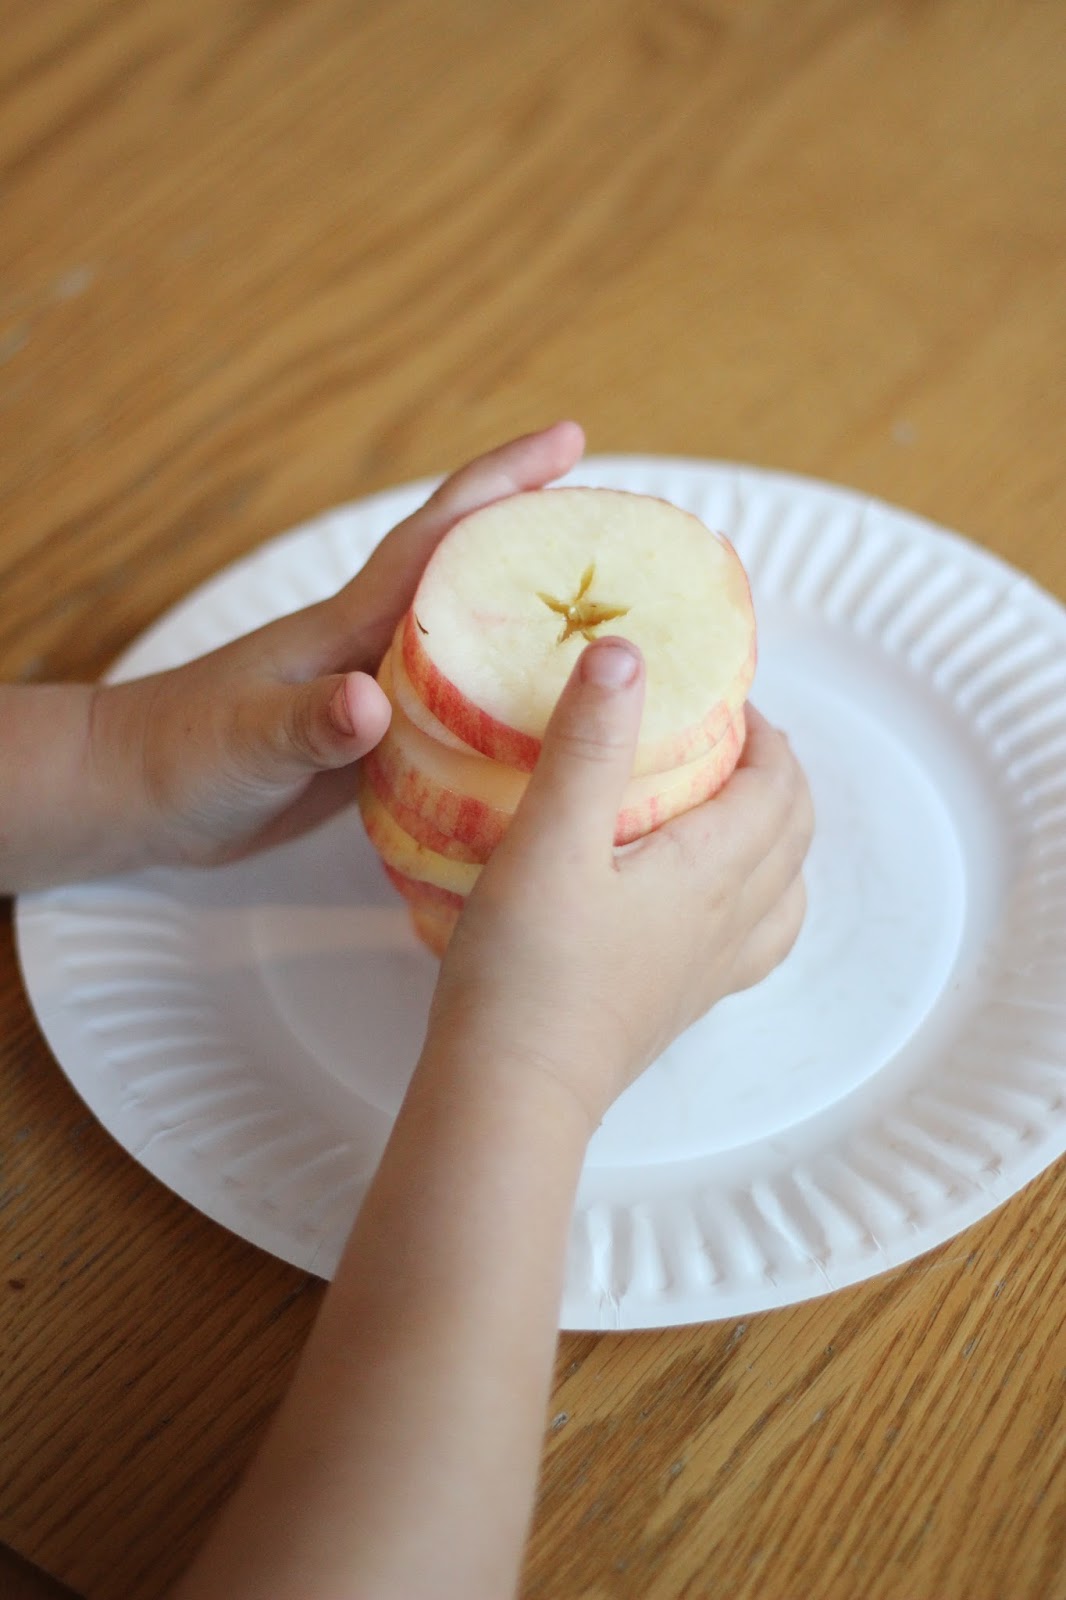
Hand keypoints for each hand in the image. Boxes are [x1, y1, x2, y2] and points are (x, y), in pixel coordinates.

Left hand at [91, 422, 585, 867]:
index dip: (500, 484)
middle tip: (628, 537)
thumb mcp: (242, 741)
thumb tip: (371, 701)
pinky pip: (456, 714)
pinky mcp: (374, 744)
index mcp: (348, 628)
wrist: (135, 794)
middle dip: (542, 545)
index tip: (569, 440)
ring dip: (531, 630)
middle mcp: (372, 647)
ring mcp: (377, 693)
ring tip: (611, 633)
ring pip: (471, 647)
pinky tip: (544, 730)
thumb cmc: (179, 755)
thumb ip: (305, 723)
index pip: (436, 539)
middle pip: (471, 580)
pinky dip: (501, 708)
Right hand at [428, 637, 813, 1127]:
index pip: (779, 785)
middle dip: (775, 773)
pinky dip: (752, 899)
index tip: (717, 694)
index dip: (763, 732)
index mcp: (714, 871)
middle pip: (794, 833)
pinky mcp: (678, 1005)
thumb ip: (588, 743)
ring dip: (774, 836)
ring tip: (723, 805)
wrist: (512, 1091)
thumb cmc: (528, 967)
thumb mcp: (549, 838)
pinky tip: (701, 897)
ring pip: (783, 891)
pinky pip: (752, 941)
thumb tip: (626, 651)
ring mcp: (709, 971)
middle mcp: (731, 921)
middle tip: (719, 735)